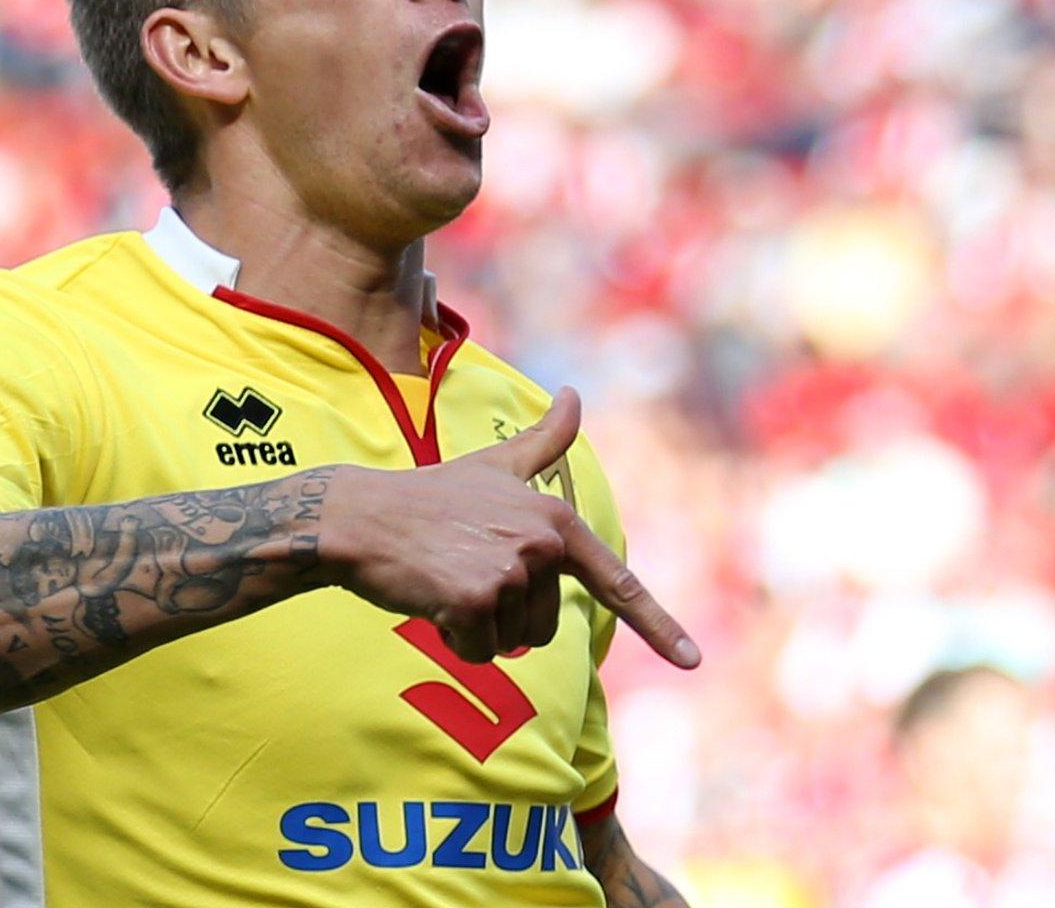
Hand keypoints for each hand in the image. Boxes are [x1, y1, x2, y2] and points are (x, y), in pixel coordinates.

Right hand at [317, 388, 700, 667]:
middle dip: (504, 617)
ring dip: (476, 627)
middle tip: (463, 573)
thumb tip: (575, 393)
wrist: (361, 517)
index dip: (659, 627)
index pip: (616, 583)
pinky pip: (478, 651)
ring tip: (444, 580)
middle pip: (543, 626)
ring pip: (510, 641)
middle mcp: (542, 543)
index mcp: (555, 518)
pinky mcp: (477, 598)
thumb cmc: (429, 496)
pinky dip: (453, 638)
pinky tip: (429, 599)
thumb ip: (545, 438)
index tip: (694, 662)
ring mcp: (511, 570)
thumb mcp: (494, 463)